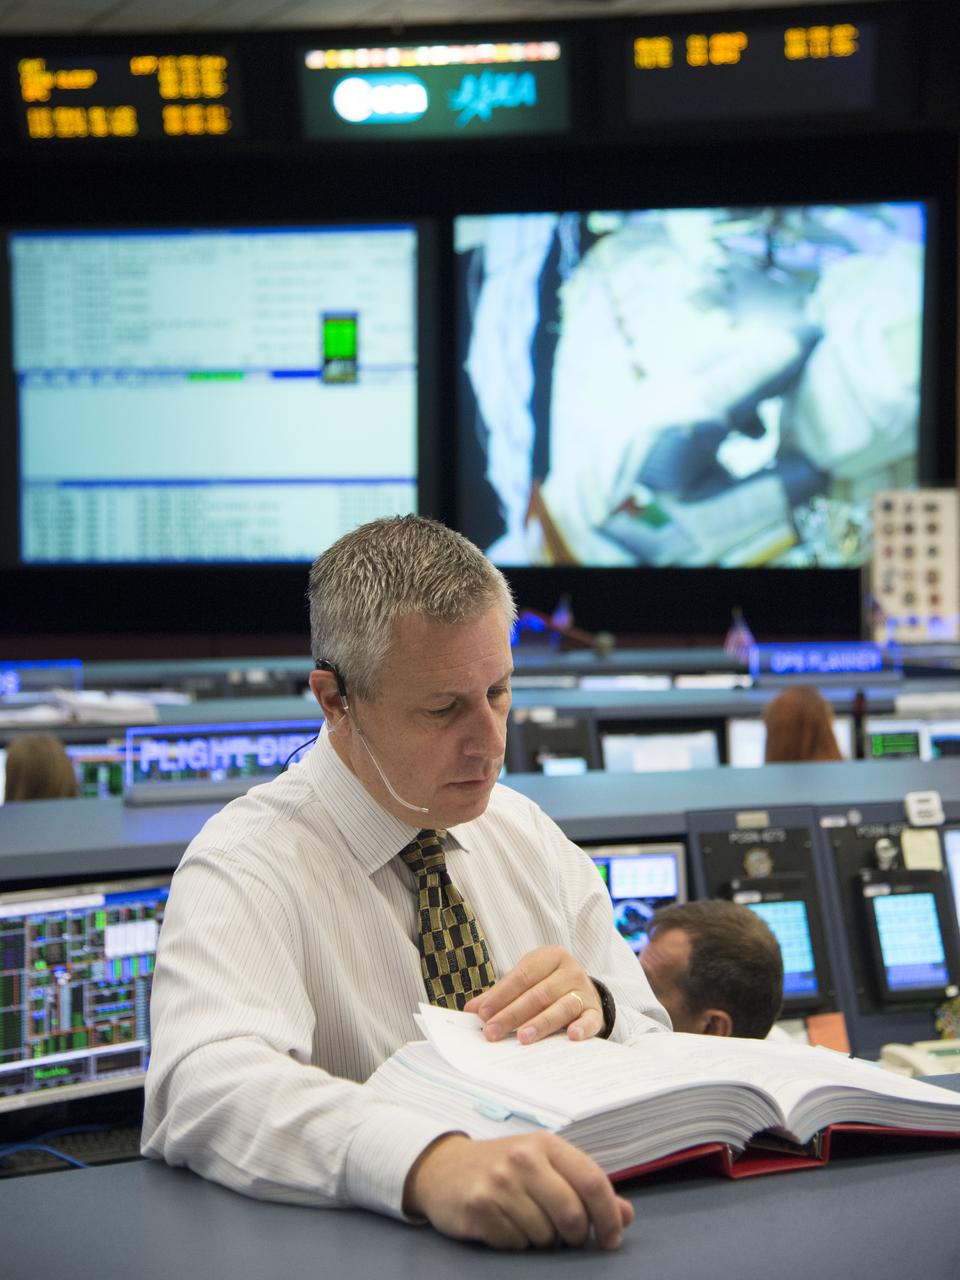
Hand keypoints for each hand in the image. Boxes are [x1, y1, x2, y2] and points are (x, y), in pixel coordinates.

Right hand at [403, 1132, 633, 1250]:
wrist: (443, 1168)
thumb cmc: (504, 1168)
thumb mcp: (546, 1166)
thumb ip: (585, 1188)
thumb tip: (626, 1214)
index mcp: (546, 1144)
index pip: (593, 1181)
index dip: (609, 1216)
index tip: (612, 1239)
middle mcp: (523, 1158)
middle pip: (573, 1214)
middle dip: (575, 1235)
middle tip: (566, 1237)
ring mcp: (499, 1182)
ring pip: (545, 1235)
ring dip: (542, 1239)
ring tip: (526, 1221)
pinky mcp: (479, 1207)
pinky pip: (516, 1244)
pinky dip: (516, 1243)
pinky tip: (504, 1225)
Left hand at [463, 945, 603, 1044]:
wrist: (585, 991)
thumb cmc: (548, 985)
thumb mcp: (526, 982)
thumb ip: (501, 994)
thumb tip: (471, 1009)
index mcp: (550, 956)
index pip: (522, 976)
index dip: (501, 995)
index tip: (482, 1014)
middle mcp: (570, 971)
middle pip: (538, 994)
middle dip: (512, 1014)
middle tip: (493, 1032)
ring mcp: (584, 991)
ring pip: (561, 1007)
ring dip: (541, 1023)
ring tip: (522, 1038)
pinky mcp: (596, 1011)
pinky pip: (591, 1020)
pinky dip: (582, 1028)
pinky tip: (572, 1036)